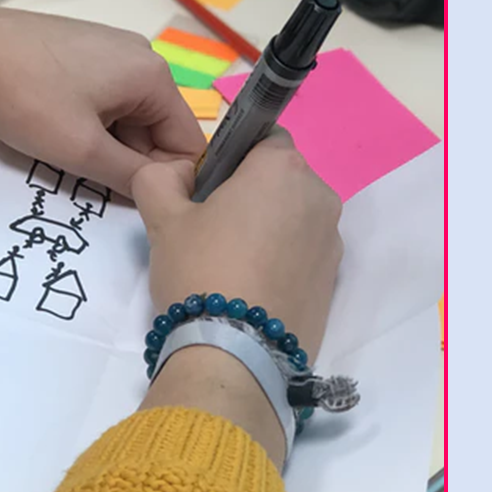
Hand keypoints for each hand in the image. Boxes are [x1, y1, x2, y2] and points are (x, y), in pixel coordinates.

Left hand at [0, 5, 205, 199]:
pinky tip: (60, 131)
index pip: (187, 142)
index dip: (167, 178)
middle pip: (157, 129)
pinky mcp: (83, 48)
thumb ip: (130, 177)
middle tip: (93, 179)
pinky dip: (91, 123)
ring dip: (108, 144)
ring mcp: (112, 48)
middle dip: (132, 161)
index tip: (135, 199)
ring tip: (70, 154)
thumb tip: (160, 192)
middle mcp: (143, 56)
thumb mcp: (81, 150)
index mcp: (155, 76)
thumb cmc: (29, 99)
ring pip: (129, 116)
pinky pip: (106, 98)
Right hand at [131, 128, 341, 359]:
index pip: (262, 136)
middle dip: (251, 193)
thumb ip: (159, 178)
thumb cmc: (199, 271)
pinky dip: (281, 260)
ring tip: (230, 264)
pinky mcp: (332, 280)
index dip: (232, 157)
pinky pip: (303, 253)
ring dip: (268, 227)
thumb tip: (174, 174)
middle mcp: (319, 195)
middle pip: (281, 178)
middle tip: (211, 229)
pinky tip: (249, 287)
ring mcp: (332, 240)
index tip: (207, 187)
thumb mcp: (161, 218)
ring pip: (294, 217)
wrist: (234, 354)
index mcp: (281, 168)